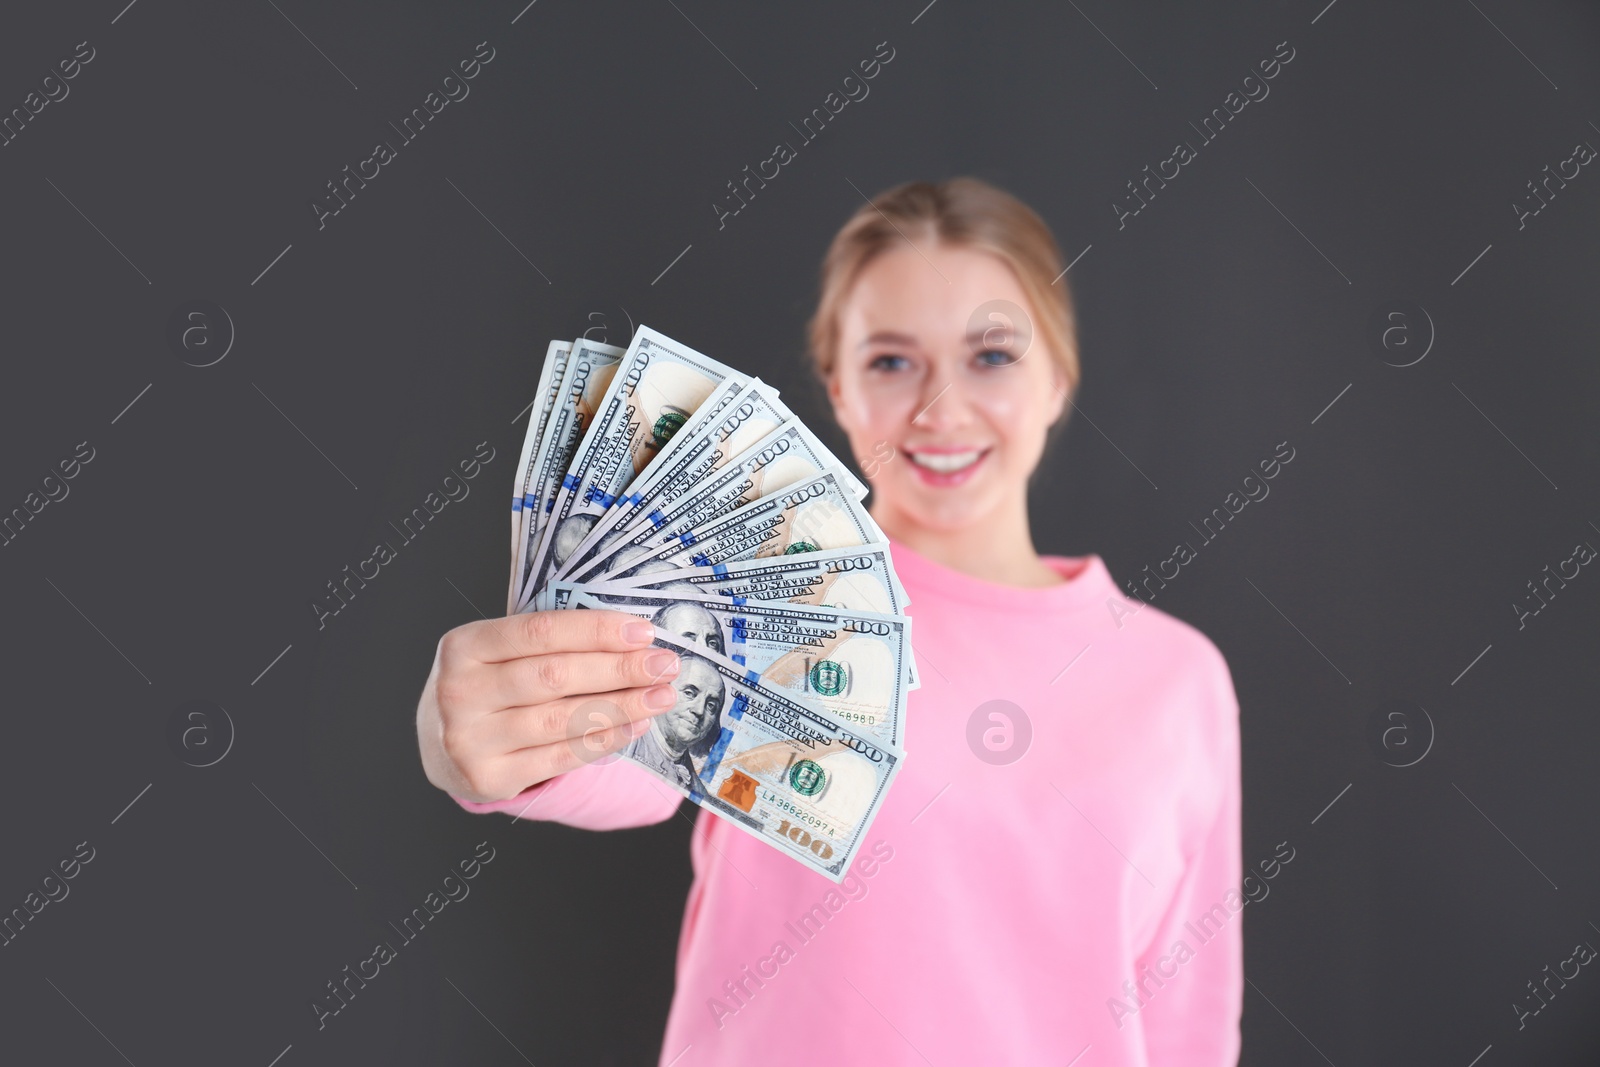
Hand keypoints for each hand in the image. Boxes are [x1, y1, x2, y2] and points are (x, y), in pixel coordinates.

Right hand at [416, 609, 680, 803]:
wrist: (439, 744)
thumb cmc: (487, 686)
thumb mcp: (497, 652)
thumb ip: (549, 643)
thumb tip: (631, 638)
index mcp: (464, 646)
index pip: (540, 631)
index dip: (596, 630)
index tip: (643, 630)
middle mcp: (460, 692)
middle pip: (555, 676)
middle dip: (619, 668)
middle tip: (664, 664)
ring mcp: (471, 739)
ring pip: (562, 719)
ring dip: (622, 706)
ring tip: (661, 696)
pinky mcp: (489, 777)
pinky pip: (560, 756)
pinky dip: (605, 739)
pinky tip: (636, 725)